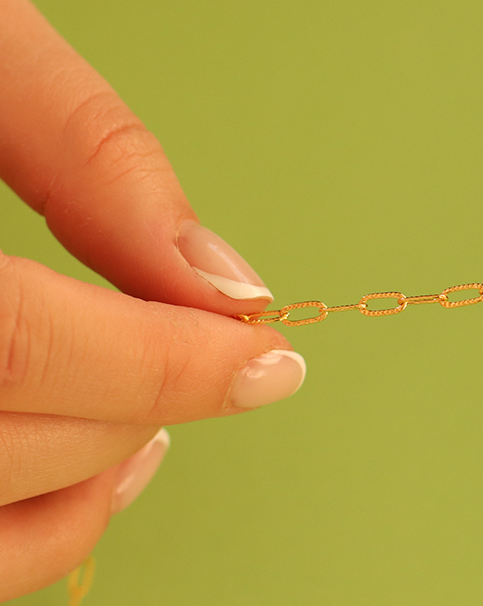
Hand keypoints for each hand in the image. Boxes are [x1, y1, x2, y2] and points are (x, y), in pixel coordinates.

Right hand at [0, 0, 306, 599]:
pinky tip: (79, 462)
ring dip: (88, 481)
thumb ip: (88, 150)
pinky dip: (26, 523)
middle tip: (213, 356)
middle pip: (4, 438)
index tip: (265, 360)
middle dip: (141, 402)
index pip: (19, 343)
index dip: (163, 363)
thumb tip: (219, 275)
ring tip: (153, 413)